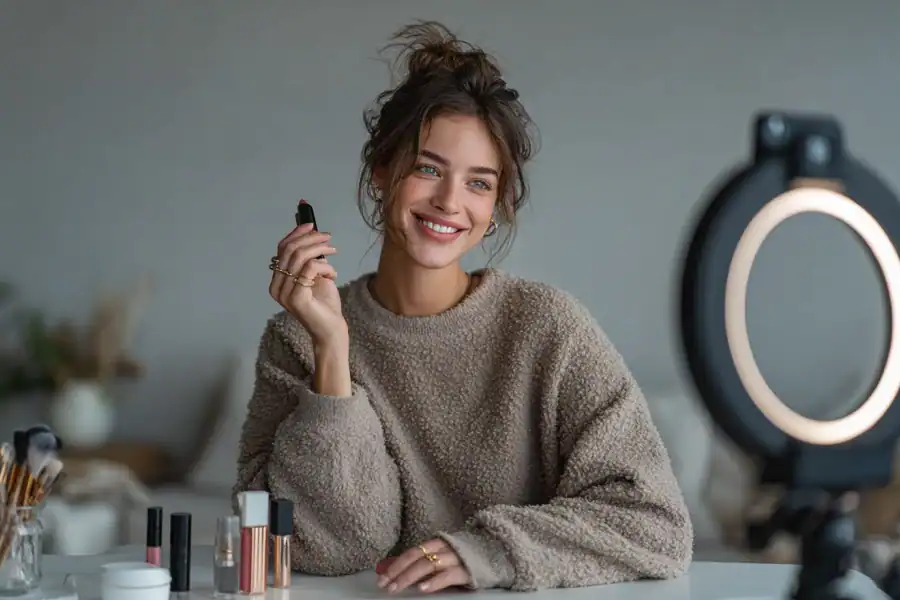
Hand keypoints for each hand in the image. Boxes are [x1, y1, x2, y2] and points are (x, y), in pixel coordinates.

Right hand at [269, 222, 345, 344]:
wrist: (330, 329)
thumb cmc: (323, 303)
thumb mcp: (315, 274)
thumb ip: (308, 258)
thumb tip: (311, 231)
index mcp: (277, 280)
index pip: (281, 249)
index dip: (296, 233)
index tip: (312, 225)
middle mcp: (276, 287)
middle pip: (290, 250)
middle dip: (311, 238)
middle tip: (328, 237)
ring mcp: (284, 293)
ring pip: (300, 257)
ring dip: (320, 249)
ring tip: (333, 251)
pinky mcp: (297, 298)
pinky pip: (310, 268)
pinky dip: (325, 266)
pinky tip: (333, 273)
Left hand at [375, 539, 471, 593]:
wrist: (496, 552)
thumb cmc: (464, 556)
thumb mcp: (442, 555)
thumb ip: (419, 562)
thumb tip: (390, 569)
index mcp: (437, 543)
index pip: (411, 552)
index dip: (395, 565)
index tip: (381, 578)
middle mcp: (445, 548)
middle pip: (417, 558)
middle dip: (399, 572)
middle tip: (386, 585)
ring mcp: (456, 558)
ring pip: (429, 565)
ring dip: (411, 576)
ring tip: (398, 587)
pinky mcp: (468, 571)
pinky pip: (448, 575)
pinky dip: (434, 582)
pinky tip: (423, 589)